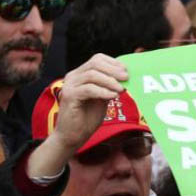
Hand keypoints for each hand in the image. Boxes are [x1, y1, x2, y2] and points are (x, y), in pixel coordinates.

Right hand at [27, 54, 127, 177]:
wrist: (73, 136)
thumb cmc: (87, 118)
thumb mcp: (103, 98)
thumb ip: (110, 87)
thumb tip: (125, 78)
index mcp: (81, 74)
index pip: (97, 59)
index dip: (113, 63)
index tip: (126, 71)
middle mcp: (73, 76)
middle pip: (95, 63)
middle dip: (113, 69)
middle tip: (126, 77)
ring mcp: (69, 85)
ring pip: (92, 74)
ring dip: (110, 81)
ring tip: (121, 89)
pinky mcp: (69, 96)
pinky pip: (89, 89)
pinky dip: (103, 91)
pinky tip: (113, 96)